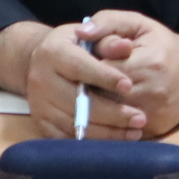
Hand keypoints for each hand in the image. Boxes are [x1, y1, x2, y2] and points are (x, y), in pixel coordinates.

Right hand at [19, 19, 150, 140]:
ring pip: (74, 124)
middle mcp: (41, 80)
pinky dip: (93, 142)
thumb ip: (109, 40)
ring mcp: (39, 104)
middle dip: (112, 113)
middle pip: (77, 102)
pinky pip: (67, 139)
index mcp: (53, 52)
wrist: (41, 60)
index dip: (106, 78)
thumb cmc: (75, 44)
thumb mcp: (91, 35)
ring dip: (107, 133)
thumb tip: (126, 46)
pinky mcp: (40, 123)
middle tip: (140, 119)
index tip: (130, 86)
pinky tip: (116, 140)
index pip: (80, 68)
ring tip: (135, 133)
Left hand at [82, 9, 178, 135]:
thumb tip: (80, 32)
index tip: (79, 65)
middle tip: (78, 83)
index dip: (86, 68)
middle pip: (102, 96)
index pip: (101, 70)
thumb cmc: (163, 46)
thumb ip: (108, 23)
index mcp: (148, 63)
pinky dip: (108, 123)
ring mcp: (153, 114)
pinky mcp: (153, 131)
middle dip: (86, 89)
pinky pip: (120, 131)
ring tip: (88, 97)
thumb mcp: (138, 24)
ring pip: (108, 116)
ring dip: (94, 108)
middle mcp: (152, 92)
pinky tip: (103, 113)